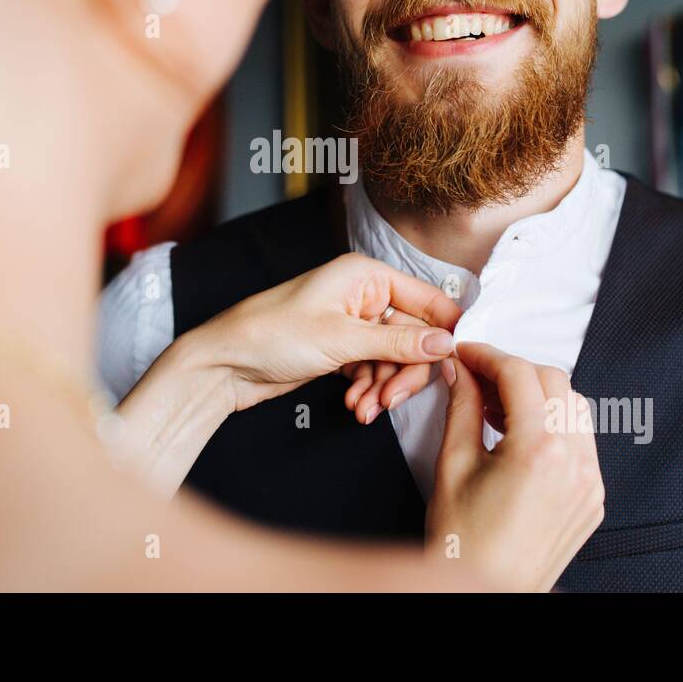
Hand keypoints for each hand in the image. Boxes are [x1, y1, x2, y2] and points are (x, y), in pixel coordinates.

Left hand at [115, 253, 460, 495]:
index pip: (428, 300)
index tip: (458, 364)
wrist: (224, 365)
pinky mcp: (341, 349)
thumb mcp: (341, 340)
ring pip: (395, 358)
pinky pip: (374, 370)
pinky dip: (369, 390)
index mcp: (366, 275)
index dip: (446, 332)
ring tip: (364, 408)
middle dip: (406, 371)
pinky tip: (354, 405)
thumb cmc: (271, 335)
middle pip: (414, 336)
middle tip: (391, 400)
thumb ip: (398, 344)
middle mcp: (363, 294)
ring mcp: (352, 323)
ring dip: (385, 387)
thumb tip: (447, 343)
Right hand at [425, 342, 604, 591]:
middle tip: (478, 379)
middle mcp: (574, 462)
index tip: (466, 355)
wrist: (485, 589)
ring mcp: (590, 481)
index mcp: (538, 450)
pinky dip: (554, 426)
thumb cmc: (464, 541)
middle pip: (553, 380)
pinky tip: (520, 438)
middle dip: (513, 371)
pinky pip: (582, 441)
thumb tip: (459, 370)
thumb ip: (460, 406)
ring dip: (538, 395)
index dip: (487, 356)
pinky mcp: (593, 497)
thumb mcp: (453, 463)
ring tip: (498, 410)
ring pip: (575, 406)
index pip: (518, 373)